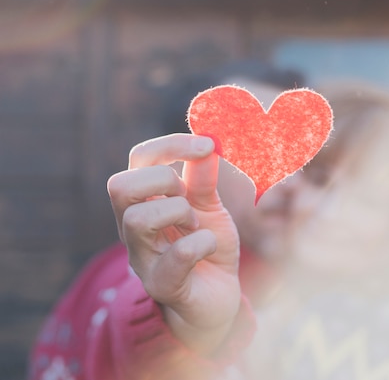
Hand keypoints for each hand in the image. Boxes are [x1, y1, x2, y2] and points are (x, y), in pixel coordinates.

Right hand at [107, 133, 240, 355]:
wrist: (218, 298)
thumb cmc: (208, 248)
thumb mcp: (209, 208)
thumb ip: (203, 179)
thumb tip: (207, 141)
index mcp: (145, 202)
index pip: (139, 159)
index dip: (170, 144)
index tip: (208, 144)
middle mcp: (134, 228)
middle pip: (120, 186)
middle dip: (163, 181)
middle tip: (189, 200)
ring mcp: (143, 258)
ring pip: (138, 219)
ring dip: (180, 213)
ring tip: (196, 226)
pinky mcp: (163, 286)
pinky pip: (175, 257)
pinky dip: (200, 243)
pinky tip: (207, 247)